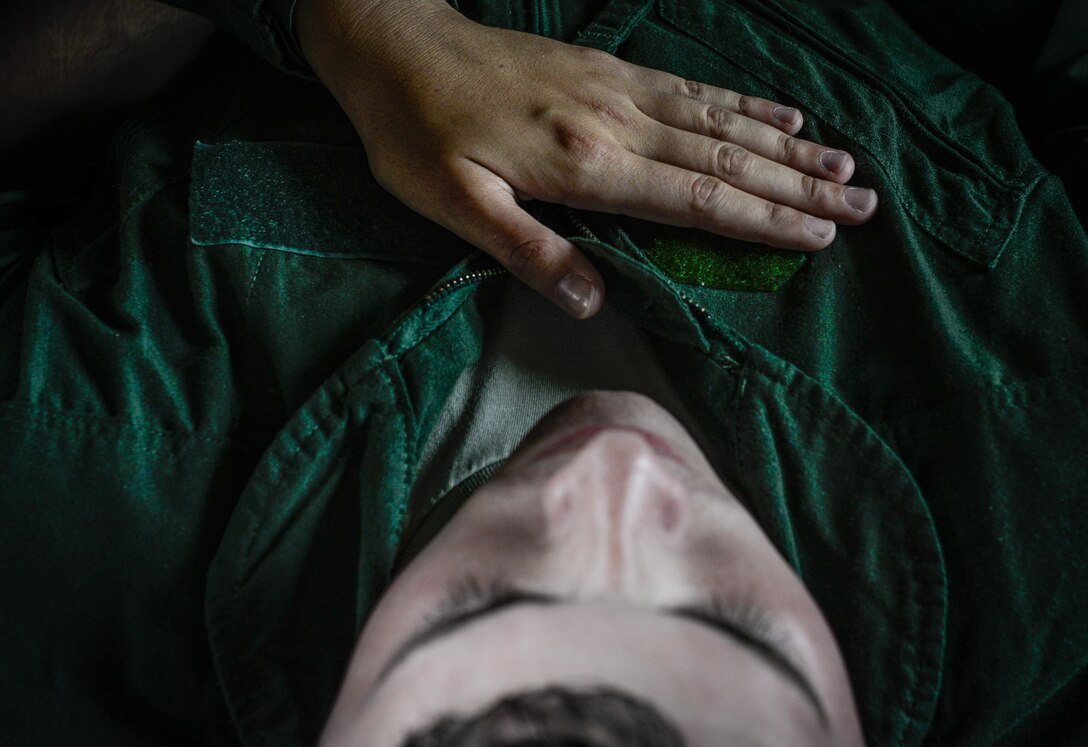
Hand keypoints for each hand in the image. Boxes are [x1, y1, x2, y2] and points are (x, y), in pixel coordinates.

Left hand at [297, 0, 877, 317]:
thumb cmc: (414, 134)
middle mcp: (617, 122)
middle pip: (726, 159)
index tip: (821, 235)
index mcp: (585, 165)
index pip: (695, 198)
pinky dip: (743, 102)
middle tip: (864, 205)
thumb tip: (593, 304)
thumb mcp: (453, 205)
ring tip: (844, 164)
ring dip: (787, 145)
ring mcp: (618, 89)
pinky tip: (779, 111)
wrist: (395, 44)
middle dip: (798, 185)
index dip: (761, 219)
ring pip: (721, 121)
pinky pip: (692, 88)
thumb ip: (528, 251)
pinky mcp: (609, 69)